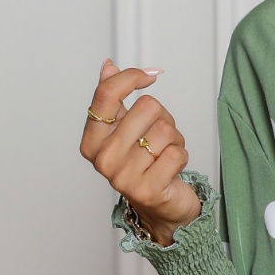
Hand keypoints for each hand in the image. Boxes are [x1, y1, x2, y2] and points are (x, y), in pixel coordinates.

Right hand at [79, 59, 201, 246]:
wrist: (160, 208)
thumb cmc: (144, 163)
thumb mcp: (126, 129)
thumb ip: (114, 99)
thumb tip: (107, 65)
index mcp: (92, 140)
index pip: (107, 94)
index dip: (132, 76)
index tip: (151, 74)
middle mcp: (103, 159)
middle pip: (147, 106)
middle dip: (163, 117)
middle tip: (158, 138)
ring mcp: (123, 176)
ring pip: (165, 130)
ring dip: (175, 139)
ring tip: (164, 155)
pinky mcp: (147, 190)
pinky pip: (177, 153)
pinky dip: (182, 156)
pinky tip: (171, 169)